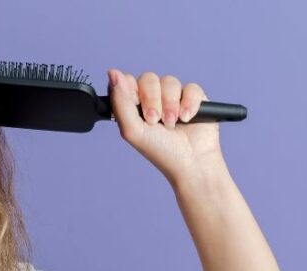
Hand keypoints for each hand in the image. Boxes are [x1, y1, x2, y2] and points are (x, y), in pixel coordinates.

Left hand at [107, 68, 223, 185]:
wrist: (190, 162)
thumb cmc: (159, 150)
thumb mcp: (131, 129)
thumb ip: (120, 102)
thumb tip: (112, 73)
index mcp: (134, 105)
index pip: (127, 82)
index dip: (131, 89)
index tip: (136, 105)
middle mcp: (153, 99)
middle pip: (148, 78)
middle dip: (151, 99)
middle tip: (154, 120)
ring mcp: (174, 97)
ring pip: (169, 81)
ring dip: (170, 104)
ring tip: (172, 123)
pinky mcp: (194, 98)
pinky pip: (190, 87)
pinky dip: (188, 103)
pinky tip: (187, 118)